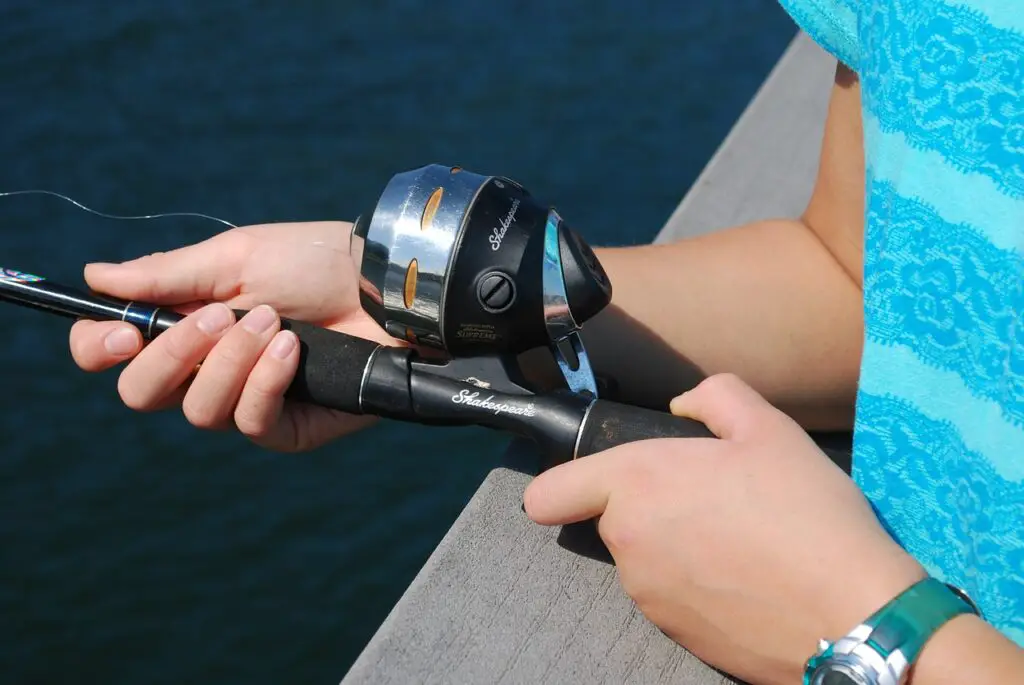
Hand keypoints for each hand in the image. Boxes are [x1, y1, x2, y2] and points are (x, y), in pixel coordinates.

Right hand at [68, 221, 400, 451]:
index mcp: (186, 322)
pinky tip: (293, 350)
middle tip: (212, 319)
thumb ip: (166, 276)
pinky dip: (266, 382)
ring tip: (272, 321)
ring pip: (197, 411)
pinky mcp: (287, 425)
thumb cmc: (312, 261)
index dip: (100, 348)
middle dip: (168, 357)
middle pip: (142, 394)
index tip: (122, 333)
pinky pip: (250, 422)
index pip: (117, 353)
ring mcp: (247, 399)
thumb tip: (95, 278)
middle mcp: (208, 367)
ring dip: (230, 361)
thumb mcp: (235, 257)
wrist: (383, 285)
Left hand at [523, 373, 925, 684]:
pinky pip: (671, 598)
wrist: (851, 614)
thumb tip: (684, 405)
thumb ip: (716, 397)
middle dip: (652, 506)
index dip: (562, 487)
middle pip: (615, 519)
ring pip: (646, 559)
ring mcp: (648, 597)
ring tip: (741, 540)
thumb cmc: (806, 511)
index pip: (549, 494)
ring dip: (675, 546)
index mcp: (636, 486)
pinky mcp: (675, 636)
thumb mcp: (769, 429)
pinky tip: (748, 578)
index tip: (587, 485)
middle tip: (715, 498)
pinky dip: (697, 586)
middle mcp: (628, 544)